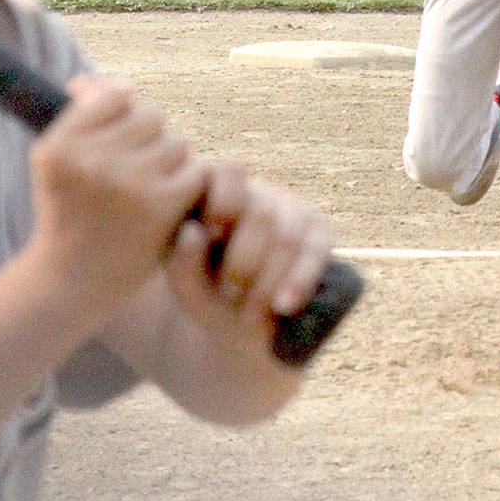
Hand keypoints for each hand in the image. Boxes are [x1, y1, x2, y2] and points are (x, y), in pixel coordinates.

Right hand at [29, 76, 204, 319]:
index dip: (126, 118)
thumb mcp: (56, 164)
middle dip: (150, 141)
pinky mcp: (159, 205)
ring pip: (176, 143)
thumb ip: (77, 118)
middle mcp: (87, 160)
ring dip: (172, 164)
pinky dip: (190, 186)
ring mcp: (124, 182)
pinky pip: (195, 170)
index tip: (119, 146)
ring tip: (151, 191)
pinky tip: (172, 204)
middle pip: (151, 117)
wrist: (72, 282)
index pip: (115, 97)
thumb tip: (90, 81)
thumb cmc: (68, 214)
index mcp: (58, 145)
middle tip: (137, 174)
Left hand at [165, 162, 332, 353]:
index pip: (229, 173)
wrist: (240, 327)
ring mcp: (293, 211)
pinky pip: (316, 252)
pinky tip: (283, 306)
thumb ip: (181, 261)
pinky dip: (299, 281)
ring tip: (249, 313)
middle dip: (245, 261)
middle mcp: (258, 193)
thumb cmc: (205, 295)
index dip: (224, 203)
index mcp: (219, 191)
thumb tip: (193, 232)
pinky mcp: (318, 235)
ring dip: (269, 280)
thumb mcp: (185, 284)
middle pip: (261, 214)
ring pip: (289, 237)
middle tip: (229, 295)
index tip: (212, 237)